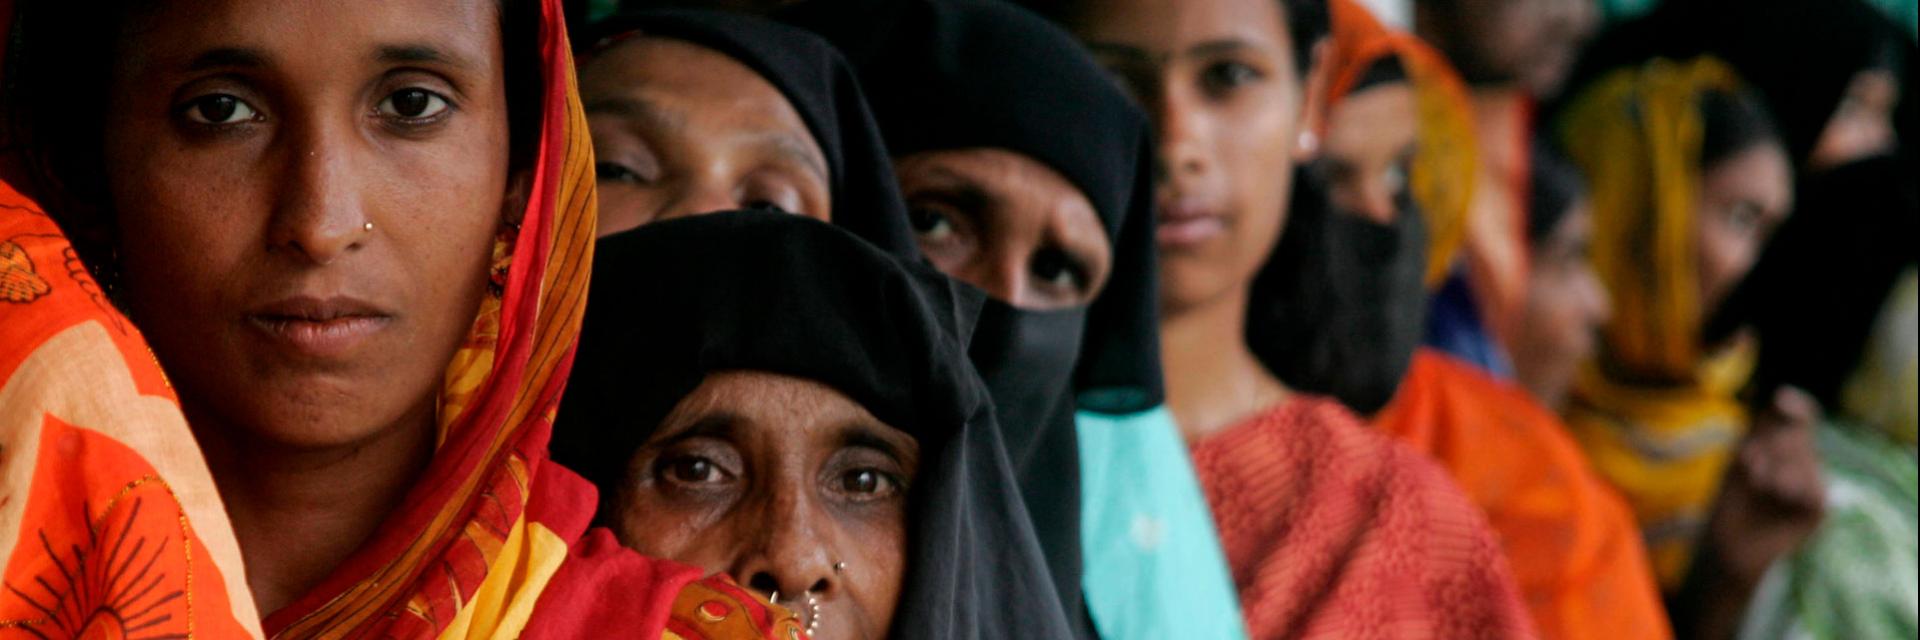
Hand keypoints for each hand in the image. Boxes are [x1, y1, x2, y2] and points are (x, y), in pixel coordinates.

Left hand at [1704, 386, 1826, 585]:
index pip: (1800, 414)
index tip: (1782, 401)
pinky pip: (1806, 484)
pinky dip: (1784, 489)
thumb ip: (1766, 423)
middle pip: (1793, 433)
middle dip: (1765, 446)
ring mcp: (1816, 483)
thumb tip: (1784, 394)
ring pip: (1798, 458)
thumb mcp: (1743, 453)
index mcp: (1787, 445)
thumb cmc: (1732, 496)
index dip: (1794, 406)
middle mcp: (1806, 461)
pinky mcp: (1820, 506)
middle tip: (1750, 471)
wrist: (1730, 542)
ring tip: (1759, 490)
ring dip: (1768, 470)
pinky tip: (1775, 503)